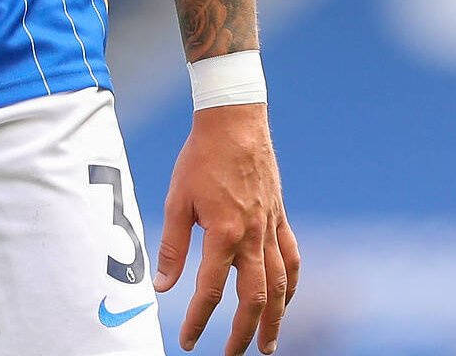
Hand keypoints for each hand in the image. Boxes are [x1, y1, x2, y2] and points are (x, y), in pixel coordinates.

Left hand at [154, 103, 298, 354]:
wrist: (234, 120)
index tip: (188, 340)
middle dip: (243, 332)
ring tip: (269, 344)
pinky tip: (288, 299)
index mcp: (224, 233)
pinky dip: (292, 283)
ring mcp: (271, 227)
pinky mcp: (280, 216)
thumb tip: (163, 286)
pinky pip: (292, 257)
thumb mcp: (177, 200)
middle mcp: (253, 235)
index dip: (198, 319)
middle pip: (254, 297)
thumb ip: (173, 246)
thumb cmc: (201, 157)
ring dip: (276, 318)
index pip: (211, 290)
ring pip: (281, 284)